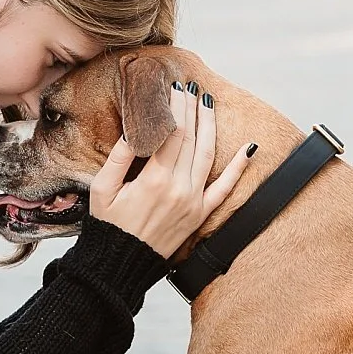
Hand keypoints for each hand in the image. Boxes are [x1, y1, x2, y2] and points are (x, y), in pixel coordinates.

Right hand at [87, 79, 252, 262]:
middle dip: (191, 109)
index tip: (174, 88)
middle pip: (190, 138)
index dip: (175, 107)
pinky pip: (225, 189)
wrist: (120, 266)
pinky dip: (238, 168)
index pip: (171, 132)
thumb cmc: (108, 227)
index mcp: (154, 180)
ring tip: (208, 103)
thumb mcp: (103, 190)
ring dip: (210, 125)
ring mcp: (193, 202)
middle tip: (191, 87)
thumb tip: (134, 127)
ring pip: (207, 154)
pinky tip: (248, 148)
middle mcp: (179, 188)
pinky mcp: (200, 214)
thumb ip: (119, 156)